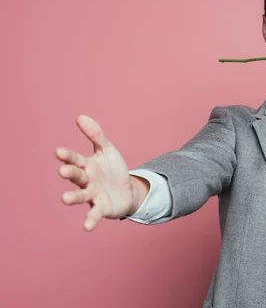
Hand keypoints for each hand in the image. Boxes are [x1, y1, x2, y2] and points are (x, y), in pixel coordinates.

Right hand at [55, 115, 147, 230]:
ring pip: (81, 196)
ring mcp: (93, 195)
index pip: (76, 159)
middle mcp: (87, 181)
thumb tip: (80, 116)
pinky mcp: (102, 208)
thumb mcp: (107, 150)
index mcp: (87, 166)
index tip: (58, 151)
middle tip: (63, 170)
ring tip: (65, 198)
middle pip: (77, 176)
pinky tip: (87, 227)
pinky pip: (95, 214)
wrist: (128, 190)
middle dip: (70, 173)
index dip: (68, 156)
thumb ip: (96, 135)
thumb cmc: (113, 169)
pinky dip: (90, 221)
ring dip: (73, 197)